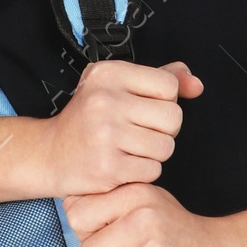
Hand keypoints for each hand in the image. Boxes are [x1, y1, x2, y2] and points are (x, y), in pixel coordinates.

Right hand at [30, 59, 202, 198]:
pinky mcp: (108, 167)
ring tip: (128, 149)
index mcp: (109, 74)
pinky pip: (152, 171)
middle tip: (137, 133)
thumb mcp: (118, 85)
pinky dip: (142, 172)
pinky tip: (122, 165)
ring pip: (166, 147)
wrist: (50, 153)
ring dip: (153, 154)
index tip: (141, 110)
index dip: (163, 102)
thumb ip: (160, 78)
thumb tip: (196, 85)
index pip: (169, 86)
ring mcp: (106, 135)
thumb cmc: (89, 119)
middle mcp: (105, 100)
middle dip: (162, 130)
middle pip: (173, 118)